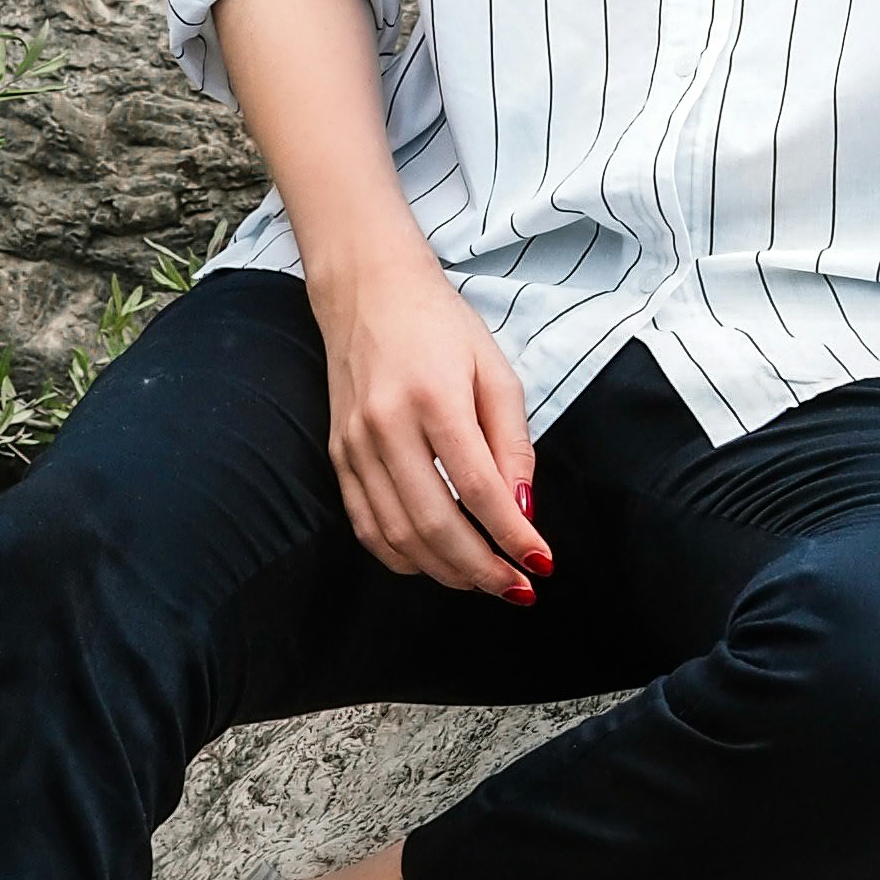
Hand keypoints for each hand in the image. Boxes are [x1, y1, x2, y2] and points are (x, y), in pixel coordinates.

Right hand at [307, 238, 551, 603]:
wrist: (368, 291)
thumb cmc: (442, 328)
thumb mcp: (496, 372)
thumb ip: (513, 443)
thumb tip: (524, 509)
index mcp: (434, 399)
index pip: (479, 489)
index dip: (512, 535)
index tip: (541, 563)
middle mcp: (386, 426)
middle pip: (434, 523)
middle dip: (481, 569)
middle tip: (517, 588)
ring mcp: (355, 444)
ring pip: (397, 534)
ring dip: (444, 571)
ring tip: (483, 581)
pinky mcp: (338, 455)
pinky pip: (365, 525)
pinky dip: (401, 557)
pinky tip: (435, 564)